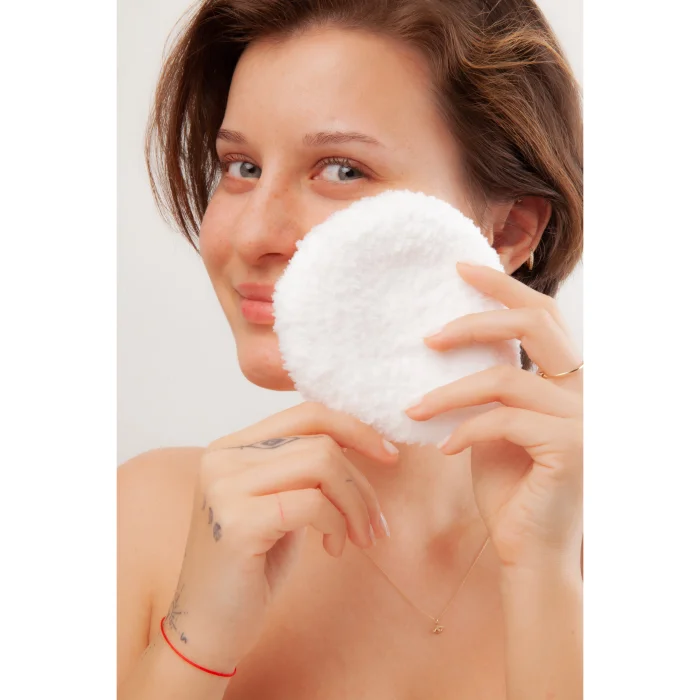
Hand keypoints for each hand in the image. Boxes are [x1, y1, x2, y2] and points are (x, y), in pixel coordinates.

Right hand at [164, 403, 395, 672]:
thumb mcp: (280, 504)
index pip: (306, 414)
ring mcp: (225, 486)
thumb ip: (303, 469)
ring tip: (359, 539)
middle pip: (320, 442)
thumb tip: (360, 439)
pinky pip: (313, 503)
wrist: (209, 628)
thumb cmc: (252, 566)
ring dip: (356, 505)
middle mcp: (222, 458)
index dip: (355, 429)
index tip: (389, 456)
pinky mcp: (237, 521)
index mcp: (232, 447)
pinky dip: (338, 525)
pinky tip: (334, 550)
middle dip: (361, 484)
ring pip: (321, 464)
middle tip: (374, 525)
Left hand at [406, 263, 582, 573]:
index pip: (542, 316)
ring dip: (448, 394)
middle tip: (427, 336)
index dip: (503, 287)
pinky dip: (464, 431)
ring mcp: (584, 418)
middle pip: (535, 323)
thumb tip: (450, 340)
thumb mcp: (494, 425)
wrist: (527, 552)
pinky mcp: (571, 448)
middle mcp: (586, 391)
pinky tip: (443, 449)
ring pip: (503, 379)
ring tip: (414, 409)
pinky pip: (502, 421)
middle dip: (476, 318)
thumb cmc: (509, 489)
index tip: (460, 268)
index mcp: (569, 381)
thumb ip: (489, 386)